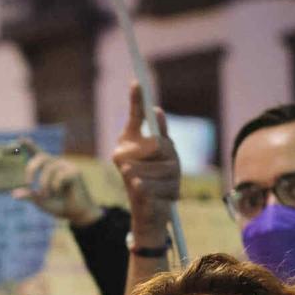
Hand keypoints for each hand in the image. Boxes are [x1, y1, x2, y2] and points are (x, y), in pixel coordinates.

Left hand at [13, 147, 101, 228]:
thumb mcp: (41, 201)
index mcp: (48, 168)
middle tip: (27, 183)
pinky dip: (55, 185)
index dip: (29, 145)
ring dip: (44, 183)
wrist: (77, 213)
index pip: (37, 153)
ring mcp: (67, 166)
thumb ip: (30, 196)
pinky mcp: (75, 172)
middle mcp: (57, 164)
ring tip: (47, 195)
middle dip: (31, 168)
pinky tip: (60, 191)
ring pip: (49, 168)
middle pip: (41, 157)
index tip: (20, 138)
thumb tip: (14, 194)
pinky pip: (60, 175)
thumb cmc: (59, 205)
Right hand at [112, 81, 179, 236]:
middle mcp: (123, 153)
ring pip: (164, 164)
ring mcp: (127, 169)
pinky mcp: (133, 187)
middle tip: (166, 170)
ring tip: (164, 185)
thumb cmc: (159, 181)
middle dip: (169, 156)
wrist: (150, 213)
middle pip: (159, 143)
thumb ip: (161, 136)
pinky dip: (165, 191)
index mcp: (130, 141)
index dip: (136, 100)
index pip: (135, 116)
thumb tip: (157, 112)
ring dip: (171, 177)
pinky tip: (160, 196)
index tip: (137, 82)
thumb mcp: (166, 156)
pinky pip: (160, 182)